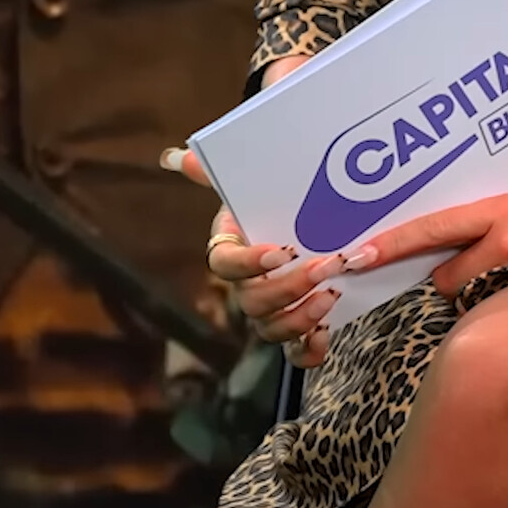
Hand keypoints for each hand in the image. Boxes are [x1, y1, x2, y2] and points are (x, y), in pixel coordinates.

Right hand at [160, 53, 337, 367]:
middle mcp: (245, 283)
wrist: (308, 207)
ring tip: (331, 293)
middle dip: (286, 288)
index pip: (223, 265)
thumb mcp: (253, 173)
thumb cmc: (275, 191)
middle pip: (250, 302)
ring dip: (298, 317)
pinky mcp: (300, 322)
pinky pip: (295, 351)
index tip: (279, 250)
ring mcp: (271, 306)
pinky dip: (308, 350)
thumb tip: (175, 156)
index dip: (247, 263)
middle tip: (325, 265)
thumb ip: (219, 166)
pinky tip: (326, 335)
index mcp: (231, 247)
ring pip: (270, 330)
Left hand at [325, 191, 507, 300]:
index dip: (393, 243)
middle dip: (452, 280)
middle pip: (445, 276)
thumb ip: (486, 224)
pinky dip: (498, 315)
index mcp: (500, 210)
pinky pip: (494, 317)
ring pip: (469, 301)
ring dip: (476, 299)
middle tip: (480, 273)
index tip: (356, 254)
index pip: (434, 227)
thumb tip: (442, 248)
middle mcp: (506, 240)